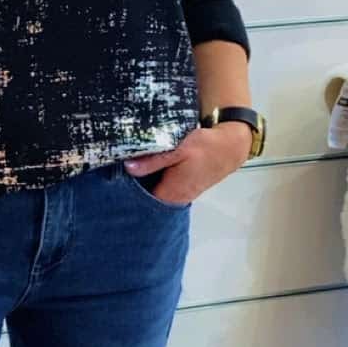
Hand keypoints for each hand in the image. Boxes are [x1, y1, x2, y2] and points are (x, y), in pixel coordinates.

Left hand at [123, 122, 251, 202]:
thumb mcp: (177, 150)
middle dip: (137, 186)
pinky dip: (160, 178)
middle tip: (123, 170)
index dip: (128, 190)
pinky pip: (167, 186)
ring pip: (158, 191)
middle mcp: (176, 199)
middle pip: (148, 197)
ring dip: (150, 180)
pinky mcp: (187, 187)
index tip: (117, 179)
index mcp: (171, 194)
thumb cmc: (206, 147)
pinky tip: (155, 166)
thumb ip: (153, 161)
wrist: (231, 146)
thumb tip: (129, 168)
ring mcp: (182, 194)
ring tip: (138, 166)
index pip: (141, 200)